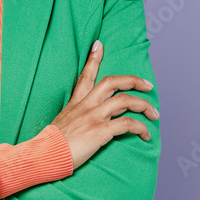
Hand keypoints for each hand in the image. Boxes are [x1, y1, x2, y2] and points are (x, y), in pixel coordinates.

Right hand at [50, 40, 158, 170]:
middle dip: (133, 80)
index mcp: (76, 103)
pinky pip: (127, 124)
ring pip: (125, 100)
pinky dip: (140, 127)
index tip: (99, 45)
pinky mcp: (100, 131)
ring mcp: (93, 116)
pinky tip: (146, 135)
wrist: (44, 154)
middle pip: (112, 82)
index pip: (85, 76)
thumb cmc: (51, 144)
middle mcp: (86, 105)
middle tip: (148, 85)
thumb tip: (79, 121)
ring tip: (154, 114)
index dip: (93, 59)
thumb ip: (73, 117)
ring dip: (144, 105)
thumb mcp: (61, 123)